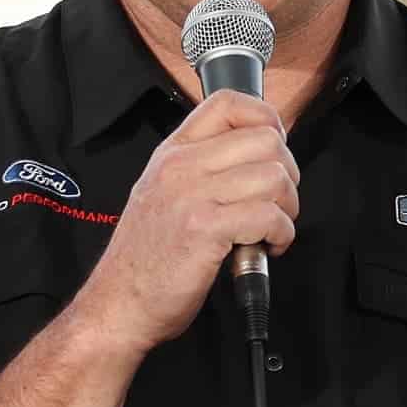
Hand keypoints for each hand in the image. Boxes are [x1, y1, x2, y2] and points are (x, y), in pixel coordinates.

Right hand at [71, 89, 299, 354]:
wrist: (119, 304)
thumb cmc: (146, 258)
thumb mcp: (163, 193)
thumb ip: (200, 168)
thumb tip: (257, 157)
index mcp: (172, 153)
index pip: (228, 102)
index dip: (265, 117)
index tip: (274, 148)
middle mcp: (181, 166)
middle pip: (266, 139)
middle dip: (287, 172)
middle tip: (277, 201)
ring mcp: (192, 195)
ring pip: (274, 177)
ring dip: (287, 207)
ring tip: (271, 228)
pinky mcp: (206, 229)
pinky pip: (268, 215)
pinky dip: (281, 233)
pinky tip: (267, 246)